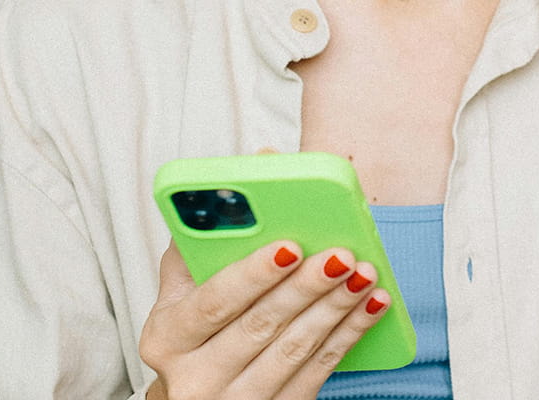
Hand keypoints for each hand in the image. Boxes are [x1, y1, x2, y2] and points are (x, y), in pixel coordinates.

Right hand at [140, 240, 390, 399]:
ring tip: (365, 273)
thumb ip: (205, 237)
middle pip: (261, 325)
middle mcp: (194, 378)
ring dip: (336, 308)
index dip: (252, 274)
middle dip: (306, 287)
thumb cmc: (198, 329)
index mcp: (166, 337)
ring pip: (295, 349)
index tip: (289, 245)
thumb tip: (257, 162)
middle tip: (342, 255)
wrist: (204, 397)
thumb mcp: (183, 290)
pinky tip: (372, 305)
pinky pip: (319, 370)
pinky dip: (350, 334)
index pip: (214, 301)